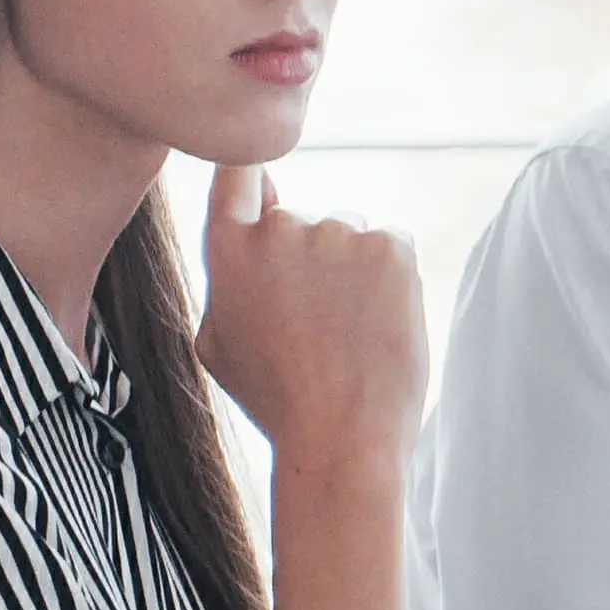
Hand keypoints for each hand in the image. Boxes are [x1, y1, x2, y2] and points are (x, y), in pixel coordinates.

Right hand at [193, 163, 425, 480]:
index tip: (263, 171)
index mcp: (229, 250)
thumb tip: (249, 221)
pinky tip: (378, 325)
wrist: (340, 437)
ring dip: (354, 271)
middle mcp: (281, 229)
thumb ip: (227, 278)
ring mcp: (338, 232)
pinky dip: (391, 279)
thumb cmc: (277, 398)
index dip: (252, 171)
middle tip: (316, 326)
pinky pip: (391, 246)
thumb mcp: (218, 342)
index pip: (236, 175)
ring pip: (351, 236)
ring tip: (347, 335)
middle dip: (313, 260)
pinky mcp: (390, 246)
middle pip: (303, 222)